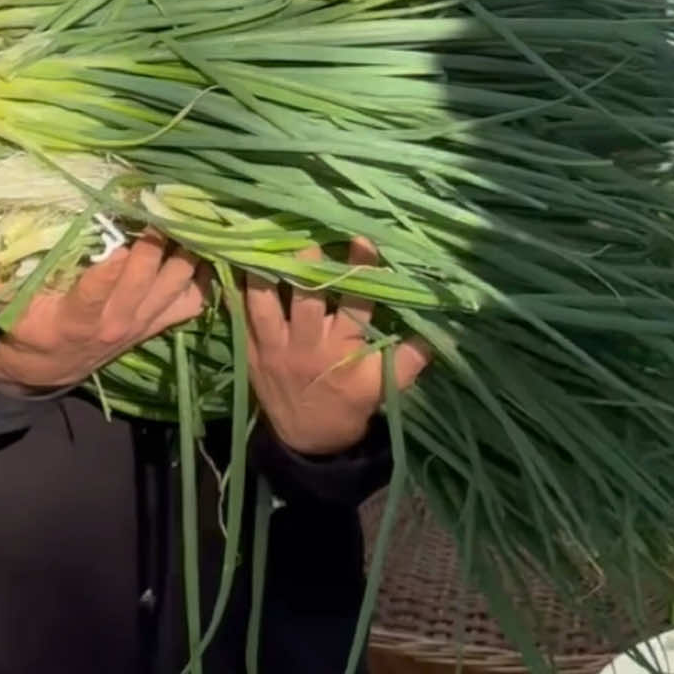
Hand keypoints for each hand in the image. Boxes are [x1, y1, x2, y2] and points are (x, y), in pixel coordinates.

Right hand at [0, 229, 206, 391]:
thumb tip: (3, 232)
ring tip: (180, 212)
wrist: (48, 370)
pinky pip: (192, 299)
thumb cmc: (28, 329)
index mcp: (74, 320)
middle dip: (152, 239)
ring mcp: (141, 323)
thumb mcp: (11, 307)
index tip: (116, 242)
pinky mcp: (157, 323)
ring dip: (181, 249)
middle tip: (154, 200)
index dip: (108, 271)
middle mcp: (115, 322)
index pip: (94, 295)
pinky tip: (196, 246)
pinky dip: (199, 274)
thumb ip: (9, 276)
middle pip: (144, 279)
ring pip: (175, 282)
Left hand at [244, 239, 428, 455]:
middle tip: (308, 230)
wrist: (307, 442)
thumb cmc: (348, 406)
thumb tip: (438, 332)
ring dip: (266, 269)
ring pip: (265, 301)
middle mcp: (307, 346)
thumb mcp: (383, 388)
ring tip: (266, 235)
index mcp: (342, 351)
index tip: (363, 238)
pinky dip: (237, 286)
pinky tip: (235, 257)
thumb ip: (410, 360)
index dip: (360, 270)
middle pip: (306, 297)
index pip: (356, 303)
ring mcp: (274, 347)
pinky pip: (239, 313)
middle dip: (308, 263)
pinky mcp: (250, 349)